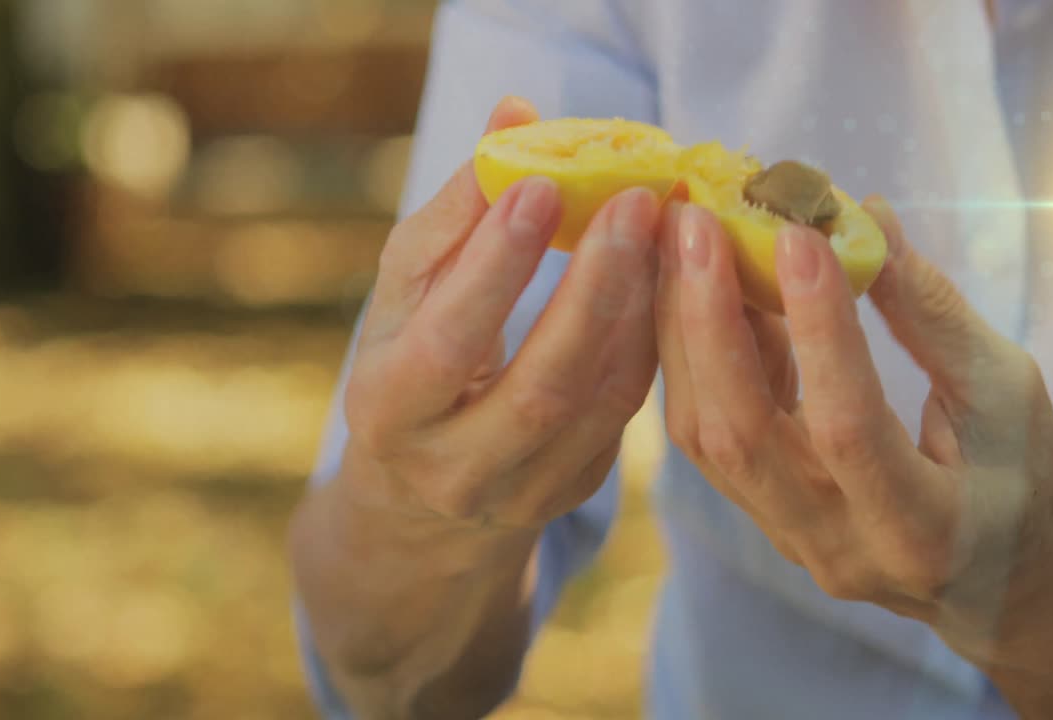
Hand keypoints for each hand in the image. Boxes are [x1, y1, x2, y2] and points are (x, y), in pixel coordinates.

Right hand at [340, 96, 664, 532]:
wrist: (421, 484)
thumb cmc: (410, 357)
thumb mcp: (408, 291)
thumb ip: (457, 209)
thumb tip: (516, 112)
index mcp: (389, 409)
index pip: (447, 342)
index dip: (495, 266)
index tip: (542, 186)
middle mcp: (452, 468)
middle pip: (540, 388)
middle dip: (595, 289)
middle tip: (637, 201)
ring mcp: (519, 494)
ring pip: (599, 404)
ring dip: (641, 309)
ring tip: (664, 230)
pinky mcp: (569, 492)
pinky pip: (624, 415)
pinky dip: (649, 341)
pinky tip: (663, 281)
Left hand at [656, 198, 1052, 683]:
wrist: (1006, 589)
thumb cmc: (1023, 483)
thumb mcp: (1006, 397)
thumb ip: (931, 314)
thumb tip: (862, 214)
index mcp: (920, 529)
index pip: (847, 427)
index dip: (818, 329)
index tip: (796, 236)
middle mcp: (836, 546)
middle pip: (741, 434)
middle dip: (708, 321)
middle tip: (694, 224)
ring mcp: (786, 539)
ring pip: (704, 435)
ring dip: (683, 333)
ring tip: (679, 243)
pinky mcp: (761, 518)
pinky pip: (706, 437)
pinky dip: (696, 360)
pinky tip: (696, 290)